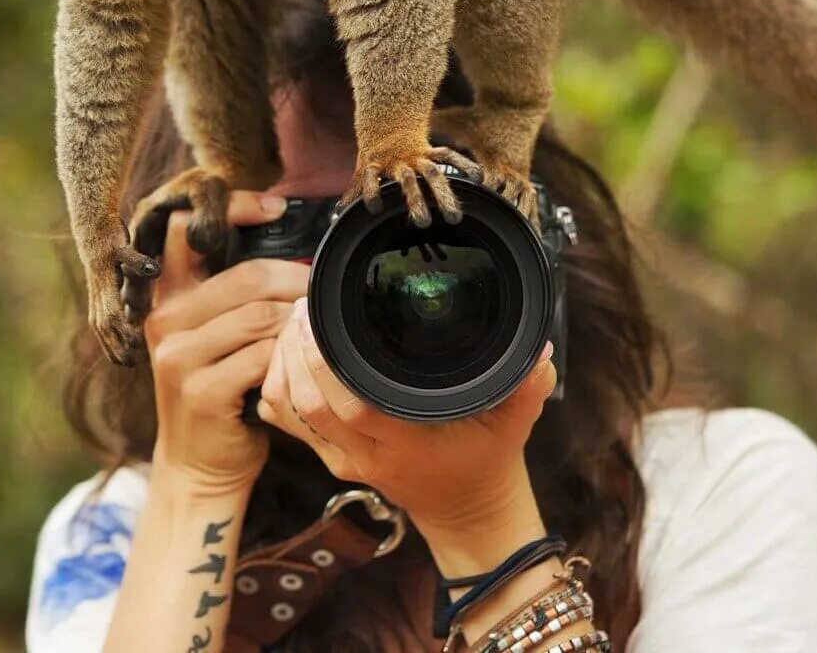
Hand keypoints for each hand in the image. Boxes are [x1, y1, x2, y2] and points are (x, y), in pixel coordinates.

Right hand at [144, 191, 309, 494]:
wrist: (199, 465)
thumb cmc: (221, 392)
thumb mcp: (215, 335)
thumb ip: (236, 294)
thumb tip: (298, 248)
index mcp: (167, 297)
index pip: (187, 230)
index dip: (232, 208)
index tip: (276, 208)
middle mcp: (164, 320)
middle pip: (245, 275)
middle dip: (296, 278)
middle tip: (324, 290)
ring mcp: (178, 357)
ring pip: (259, 315)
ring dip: (300, 320)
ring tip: (320, 328)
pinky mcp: (200, 391)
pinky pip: (262, 356)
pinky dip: (291, 356)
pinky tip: (303, 362)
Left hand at [254, 298, 557, 532]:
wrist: (465, 511)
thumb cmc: (486, 462)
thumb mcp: (514, 424)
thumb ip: (527, 387)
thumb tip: (539, 351)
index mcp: (404, 444)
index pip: (350, 407)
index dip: (325, 364)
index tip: (321, 317)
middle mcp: (364, 454)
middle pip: (307, 406)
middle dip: (294, 352)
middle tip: (301, 307)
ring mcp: (342, 459)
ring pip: (288, 412)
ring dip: (280, 366)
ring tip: (292, 321)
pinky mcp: (329, 456)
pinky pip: (287, 420)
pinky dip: (278, 384)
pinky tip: (288, 350)